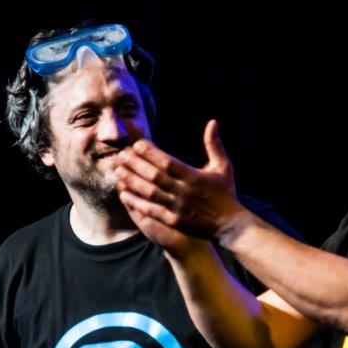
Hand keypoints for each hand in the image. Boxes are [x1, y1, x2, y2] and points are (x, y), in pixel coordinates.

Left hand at [113, 120, 243, 239]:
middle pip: (155, 176)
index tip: (137, 144)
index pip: (168, 162)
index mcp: (194, 177)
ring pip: (150, 193)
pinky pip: (151, 210)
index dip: (151, 153)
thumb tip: (213, 122)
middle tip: (121, 155)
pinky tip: (124, 194)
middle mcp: (184, 192)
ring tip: (118, 171)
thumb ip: (214, 144)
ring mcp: (177, 208)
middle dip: (136, 165)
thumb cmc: (225, 194)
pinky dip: (136, 202)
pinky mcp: (173, 221)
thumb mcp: (223, 167)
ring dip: (132, 181)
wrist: (229, 225)